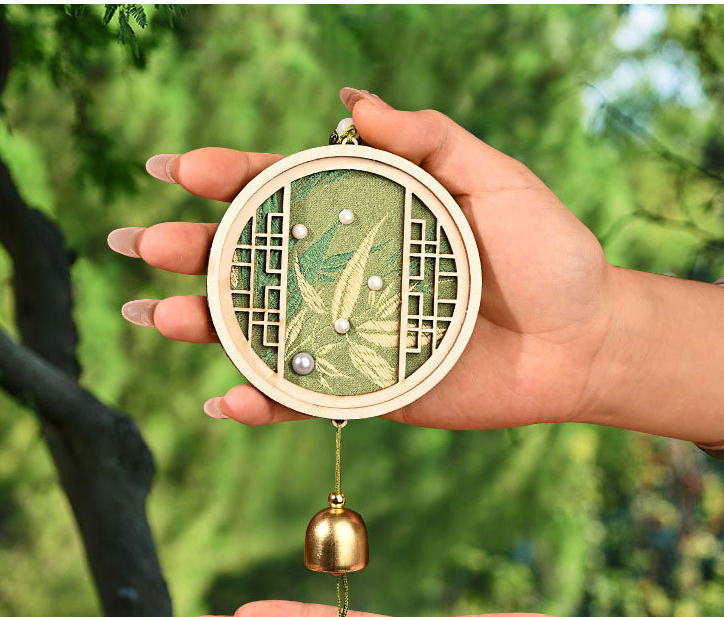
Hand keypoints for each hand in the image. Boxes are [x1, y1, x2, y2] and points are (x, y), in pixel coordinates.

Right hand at [110, 88, 723, 444]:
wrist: (582, 340)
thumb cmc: (547, 254)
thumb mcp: (494, 179)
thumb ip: (426, 140)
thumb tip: (348, 105)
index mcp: (369, 216)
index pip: (283, 192)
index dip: (226, 178)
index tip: (174, 169)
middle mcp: (347, 274)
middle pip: (252, 262)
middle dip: (190, 252)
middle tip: (141, 245)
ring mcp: (350, 335)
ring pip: (261, 332)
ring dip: (204, 326)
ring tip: (157, 318)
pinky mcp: (367, 390)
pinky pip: (302, 399)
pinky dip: (260, 404)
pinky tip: (222, 400)